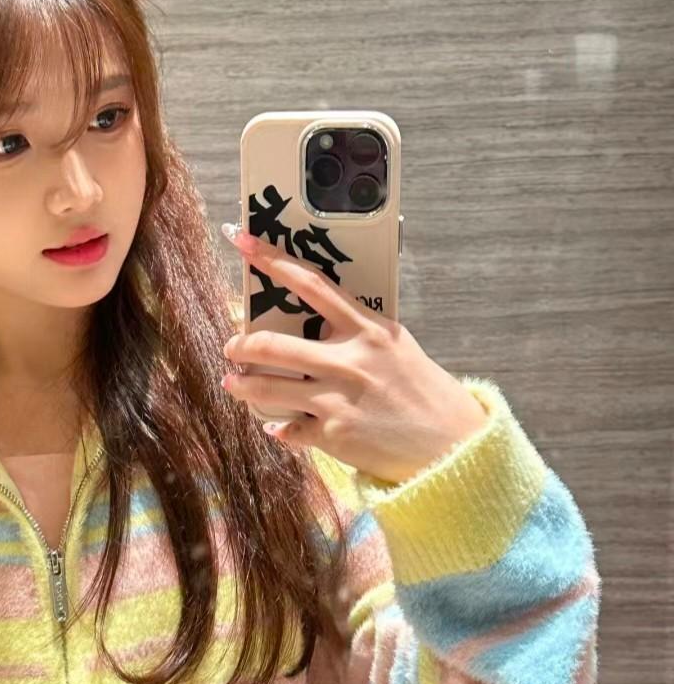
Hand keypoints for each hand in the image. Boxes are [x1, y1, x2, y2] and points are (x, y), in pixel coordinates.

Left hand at [220, 225, 489, 484]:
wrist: (450, 442)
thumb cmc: (421, 390)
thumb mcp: (394, 346)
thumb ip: (355, 332)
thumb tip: (314, 325)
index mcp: (367, 329)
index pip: (310, 284)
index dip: (270, 260)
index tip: (240, 241)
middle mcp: (349, 360)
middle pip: (272, 344)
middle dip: (241, 345)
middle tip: (232, 347)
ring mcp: (338, 399)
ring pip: (267, 389)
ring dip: (242, 386)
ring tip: (233, 382)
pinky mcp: (333, 435)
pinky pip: (288, 429)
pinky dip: (279, 428)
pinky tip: (278, 427)